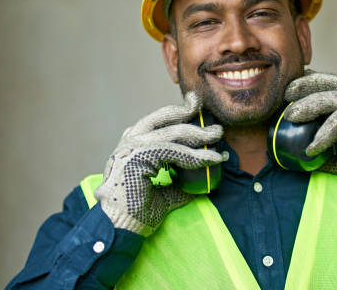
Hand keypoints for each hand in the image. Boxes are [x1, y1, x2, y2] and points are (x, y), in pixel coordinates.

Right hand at [94, 92, 226, 235]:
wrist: (119, 228)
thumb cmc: (137, 211)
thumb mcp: (164, 191)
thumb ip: (180, 181)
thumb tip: (204, 179)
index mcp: (133, 143)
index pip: (160, 121)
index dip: (180, 114)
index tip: (197, 109)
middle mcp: (131, 140)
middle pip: (165, 118)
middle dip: (191, 114)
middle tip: (214, 122)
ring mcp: (132, 146)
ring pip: (173, 132)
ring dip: (199, 135)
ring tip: (217, 135)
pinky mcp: (138, 157)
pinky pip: (174, 151)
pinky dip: (196, 155)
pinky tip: (212, 159)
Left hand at [284, 71, 336, 183]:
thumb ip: (328, 151)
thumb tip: (303, 159)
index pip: (330, 84)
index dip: (309, 82)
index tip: (289, 88)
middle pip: (330, 82)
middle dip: (305, 84)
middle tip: (285, 93)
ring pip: (333, 98)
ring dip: (309, 107)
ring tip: (291, 117)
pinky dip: (325, 132)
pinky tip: (313, 147)